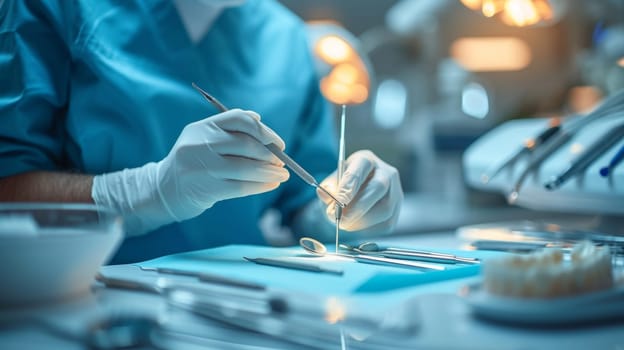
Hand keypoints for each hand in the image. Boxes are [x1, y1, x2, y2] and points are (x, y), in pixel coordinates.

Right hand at [92, 109, 288, 233]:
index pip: (238, 119)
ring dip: (269, 172)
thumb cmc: (193, 162)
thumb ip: (229, 128)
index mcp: (202, 126)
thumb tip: (259, 119)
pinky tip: (271, 185)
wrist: (162, 190)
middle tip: (282, 162)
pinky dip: (261, 185)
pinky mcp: (206, 188)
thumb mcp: (203, 138)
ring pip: (246, 167)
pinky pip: (241, 186)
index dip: (263, 130)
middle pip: (246, 144)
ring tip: (282, 175)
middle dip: (270, 154)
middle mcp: (200, 143)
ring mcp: (202, 166)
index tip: (278, 143)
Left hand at [317, 150, 402, 233]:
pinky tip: (355, 225)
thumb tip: (325, 193)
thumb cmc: (344, 185)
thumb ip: (328, 186)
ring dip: (362, 221)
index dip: (349, 188)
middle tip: (341, 220)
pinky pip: (386, 223)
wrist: (357, 193)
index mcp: (367, 160)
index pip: (360, 171)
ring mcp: (396, 192)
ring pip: (385, 209)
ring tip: (345, 224)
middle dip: (358, 207)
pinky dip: (368, 228)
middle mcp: (386, 173)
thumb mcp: (333, 181)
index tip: (338, 203)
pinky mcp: (397, 210)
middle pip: (378, 188)